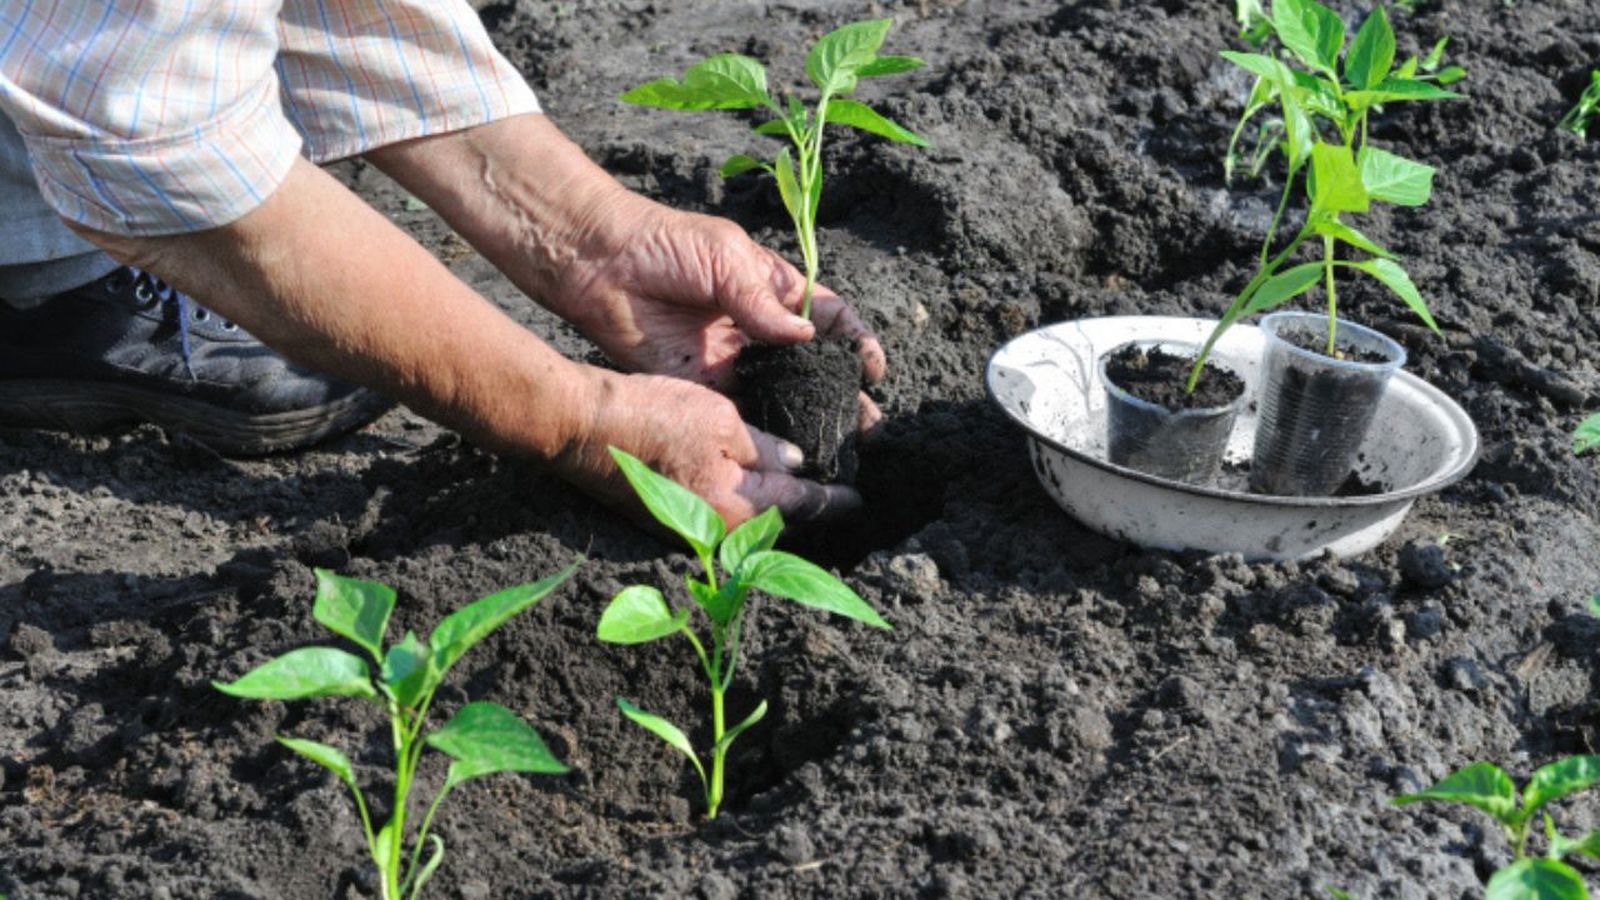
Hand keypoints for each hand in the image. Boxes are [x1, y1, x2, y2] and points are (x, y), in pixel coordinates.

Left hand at [551, 195, 886, 428]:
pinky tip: (791, 447)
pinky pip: (741, 409)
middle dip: (842, 392)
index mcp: (773, 288)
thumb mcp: (726, 260)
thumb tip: (806, 337)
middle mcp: (758, 327)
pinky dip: (766, 427)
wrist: (601, 264)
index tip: (874, 368)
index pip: (828, 317)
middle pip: (812, 365)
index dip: (855, 341)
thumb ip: (764, 303)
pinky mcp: (702, 383)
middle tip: (869, 425)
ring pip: (782, 393)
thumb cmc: (666, 245)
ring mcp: (732, 358)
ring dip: (810, 415)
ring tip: (842, 444)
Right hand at [558, 370, 863, 526]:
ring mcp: (686, 528)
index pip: (800, 505)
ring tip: (799, 490)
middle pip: (775, 523)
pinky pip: (718, 514)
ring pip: (746, 520)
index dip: (833, 500)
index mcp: (736, 506)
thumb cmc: (651, 418)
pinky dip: (740, 502)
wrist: (581, 429)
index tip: (859, 500)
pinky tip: (748, 484)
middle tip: (835, 495)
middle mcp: (714, 529)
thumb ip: (764, 446)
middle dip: (805, 510)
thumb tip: (795, 463)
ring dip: (773, 508)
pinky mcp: (664, 517)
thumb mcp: (721, 420)